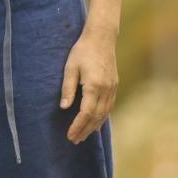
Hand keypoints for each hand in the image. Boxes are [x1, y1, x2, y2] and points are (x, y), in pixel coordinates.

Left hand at [59, 29, 117, 143]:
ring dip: (94, 126)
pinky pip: (109, 107)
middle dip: (85, 130)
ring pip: (104, 114)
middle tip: (74, 140)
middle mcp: (106, 89)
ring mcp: (112, 88)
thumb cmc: (83, 50)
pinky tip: (95, 123)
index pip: (86, 113)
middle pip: (96, 117)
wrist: (101, 37)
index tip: (69, 135)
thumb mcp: (70, 67)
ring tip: (83, 136)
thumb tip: (64, 108)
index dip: (78, 126)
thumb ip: (67, 88)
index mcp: (94, 85)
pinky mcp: (114, 85)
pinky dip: (101, 118)